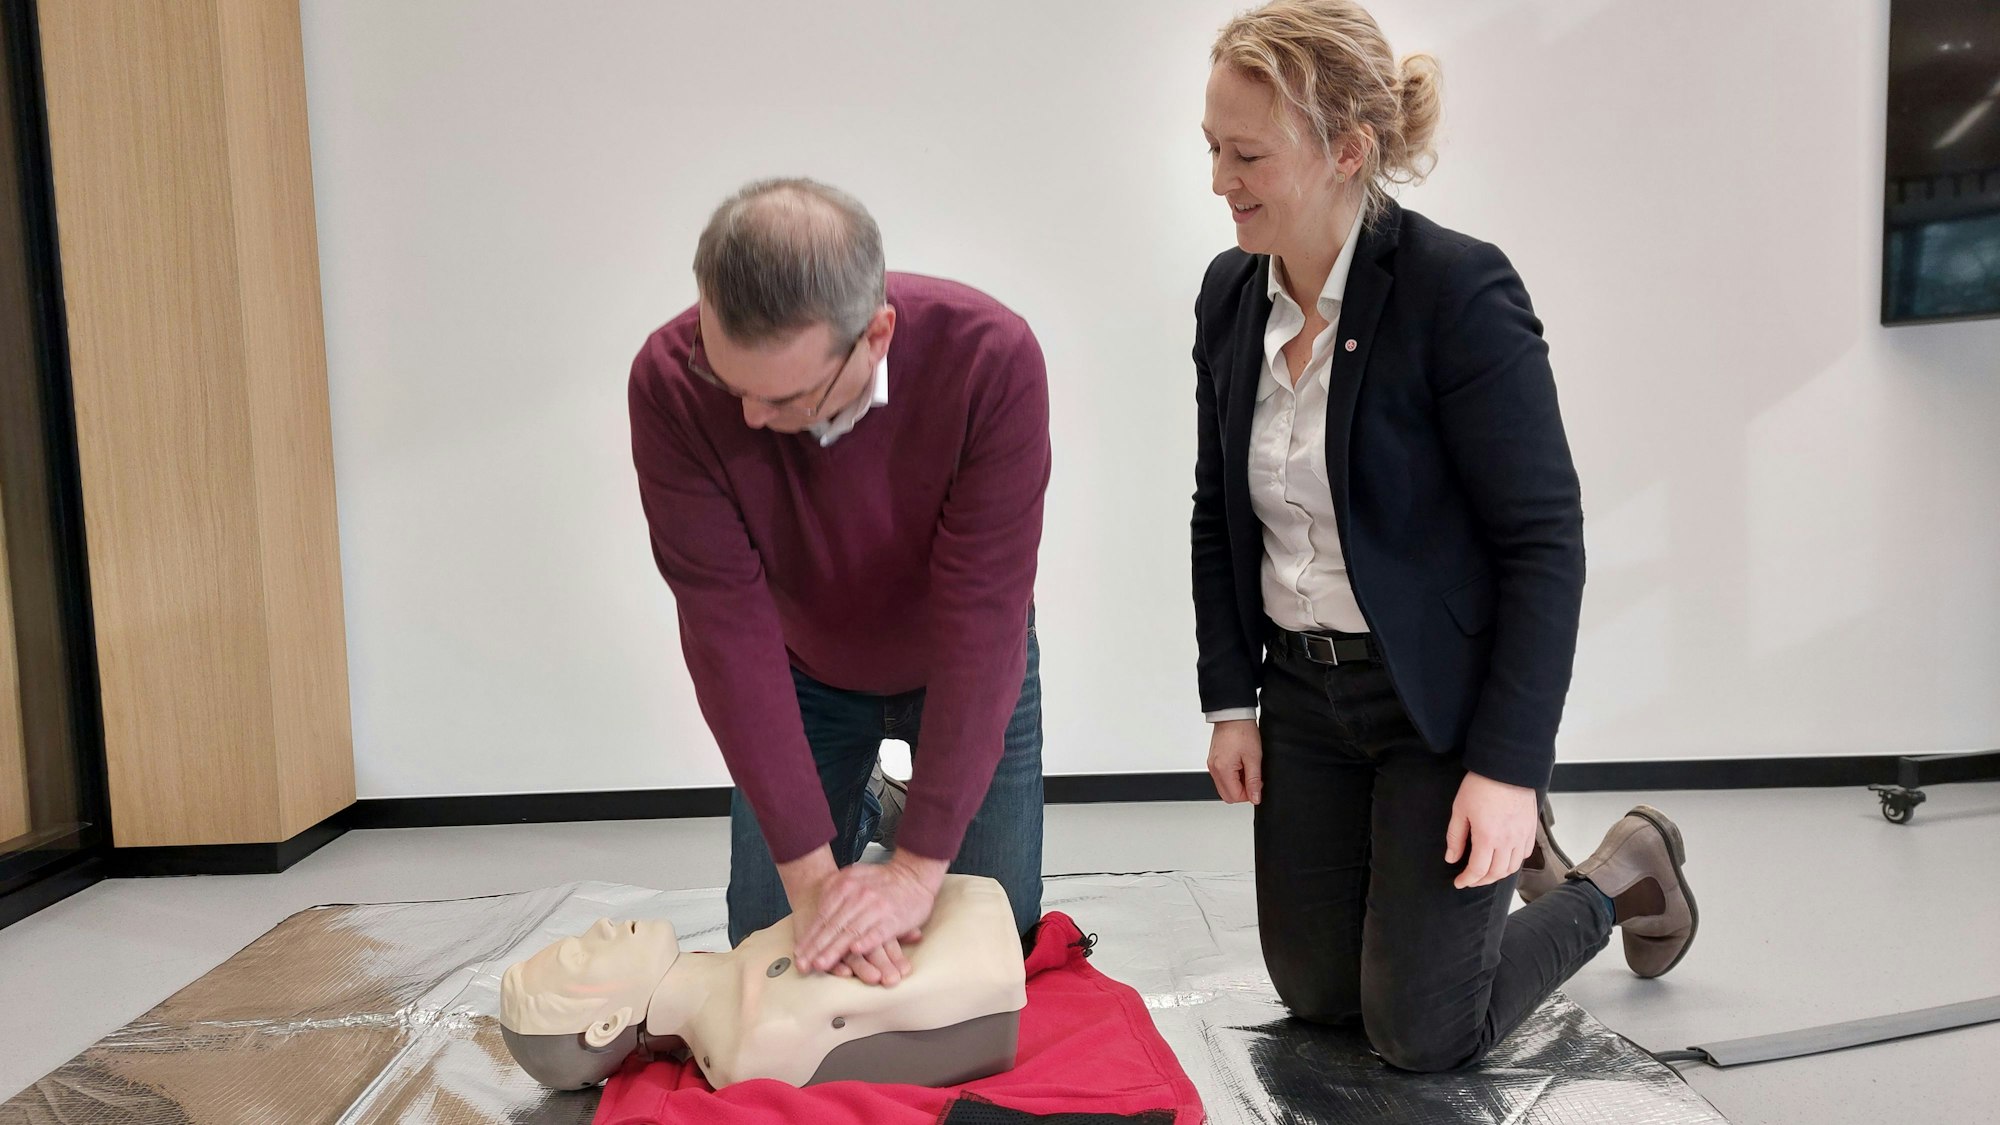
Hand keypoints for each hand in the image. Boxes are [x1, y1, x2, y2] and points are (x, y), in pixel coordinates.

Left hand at [794, 852, 946, 984]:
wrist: (914, 874)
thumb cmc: (883, 880)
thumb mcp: (854, 875)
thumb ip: (835, 888)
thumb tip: (816, 905)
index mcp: (845, 885)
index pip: (823, 916)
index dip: (809, 937)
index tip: (799, 953)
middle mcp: (858, 895)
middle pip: (833, 926)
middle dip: (816, 948)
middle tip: (804, 964)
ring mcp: (875, 907)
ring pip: (850, 932)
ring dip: (834, 950)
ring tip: (821, 963)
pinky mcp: (892, 919)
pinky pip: (877, 932)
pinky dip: (866, 942)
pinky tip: (855, 951)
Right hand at [1207, 720, 1262, 803]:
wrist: (1232, 715)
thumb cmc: (1242, 731)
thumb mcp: (1254, 758)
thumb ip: (1254, 781)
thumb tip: (1255, 798)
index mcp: (1223, 770)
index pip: (1235, 797)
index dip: (1249, 794)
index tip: (1257, 783)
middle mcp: (1214, 769)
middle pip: (1227, 796)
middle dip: (1242, 791)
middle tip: (1253, 777)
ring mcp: (1212, 765)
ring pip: (1224, 787)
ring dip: (1237, 783)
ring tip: (1246, 767)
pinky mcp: (1213, 760)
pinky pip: (1222, 777)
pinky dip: (1232, 776)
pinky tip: (1240, 764)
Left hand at [1445, 772, 1537, 889]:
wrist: (1506, 767)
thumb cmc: (1481, 785)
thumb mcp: (1460, 810)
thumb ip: (1455, 837)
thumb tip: (1451, 858)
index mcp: (1487, 838)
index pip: (1478, 870)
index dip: (1467, 880)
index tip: (1459, 882)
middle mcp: (1508, 841)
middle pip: (1496, 873)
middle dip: (1481, 880)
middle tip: (1470, 879)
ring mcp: (1522, 836)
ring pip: (1512, 867)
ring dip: (1498, 874)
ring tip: (1486, 871)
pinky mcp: (1531, 829)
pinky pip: (1525, 854)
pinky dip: (1514, 862)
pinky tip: (1504, 858)